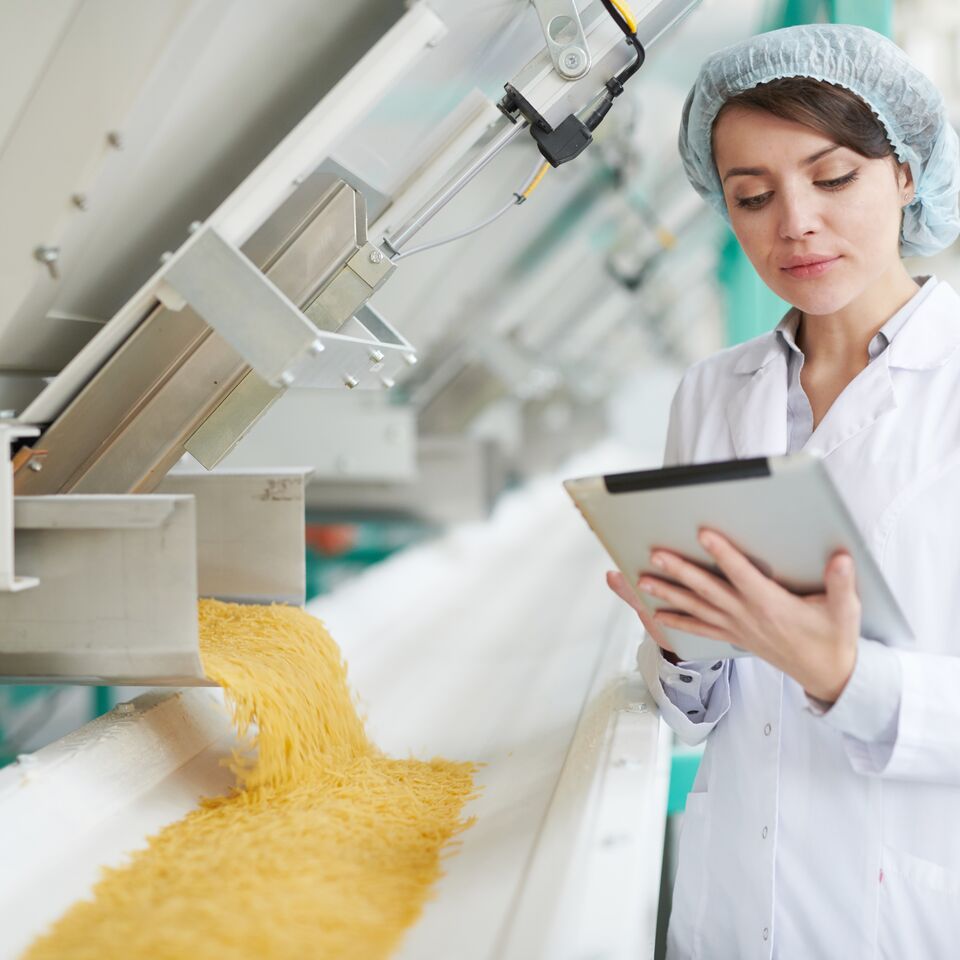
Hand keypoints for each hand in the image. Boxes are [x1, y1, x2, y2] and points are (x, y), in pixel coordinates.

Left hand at [607, 529, 861, 703]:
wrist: (828, 675)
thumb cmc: (834, 638)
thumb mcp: (845, 610)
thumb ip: (841, 583)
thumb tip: (841, 558)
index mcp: (771, 605)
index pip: (741, 574)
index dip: (722, 553)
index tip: (703, 534)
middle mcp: (747, 616)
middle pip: (707, 589)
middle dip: (680, 571)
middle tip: (656, 555)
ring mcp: (737, 628)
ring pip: (696, 608)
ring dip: (668, 594)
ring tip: (642, 581)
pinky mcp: (734, 637)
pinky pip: (700, 628)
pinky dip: (677, 621)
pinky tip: (657, 613)